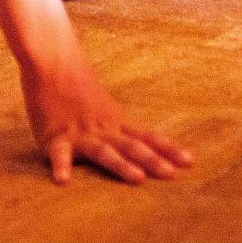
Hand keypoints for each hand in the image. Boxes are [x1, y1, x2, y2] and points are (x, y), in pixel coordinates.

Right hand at [20, 49, 193, 184]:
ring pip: (104, 151)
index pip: (146, 137)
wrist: (52, 61)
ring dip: (121, 166)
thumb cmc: (75, 84)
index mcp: (115, 122)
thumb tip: (138, 138)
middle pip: (131, 146)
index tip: (190, 162)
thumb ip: (117, 125)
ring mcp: (80, 133)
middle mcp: (103, 129)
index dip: (167, 149)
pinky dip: (62, 167)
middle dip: (153, 161)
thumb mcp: (103, 105)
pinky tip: (63, 181)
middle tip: (172, 175)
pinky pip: (59, 154)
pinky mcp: (55, 137)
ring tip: (138, 179)